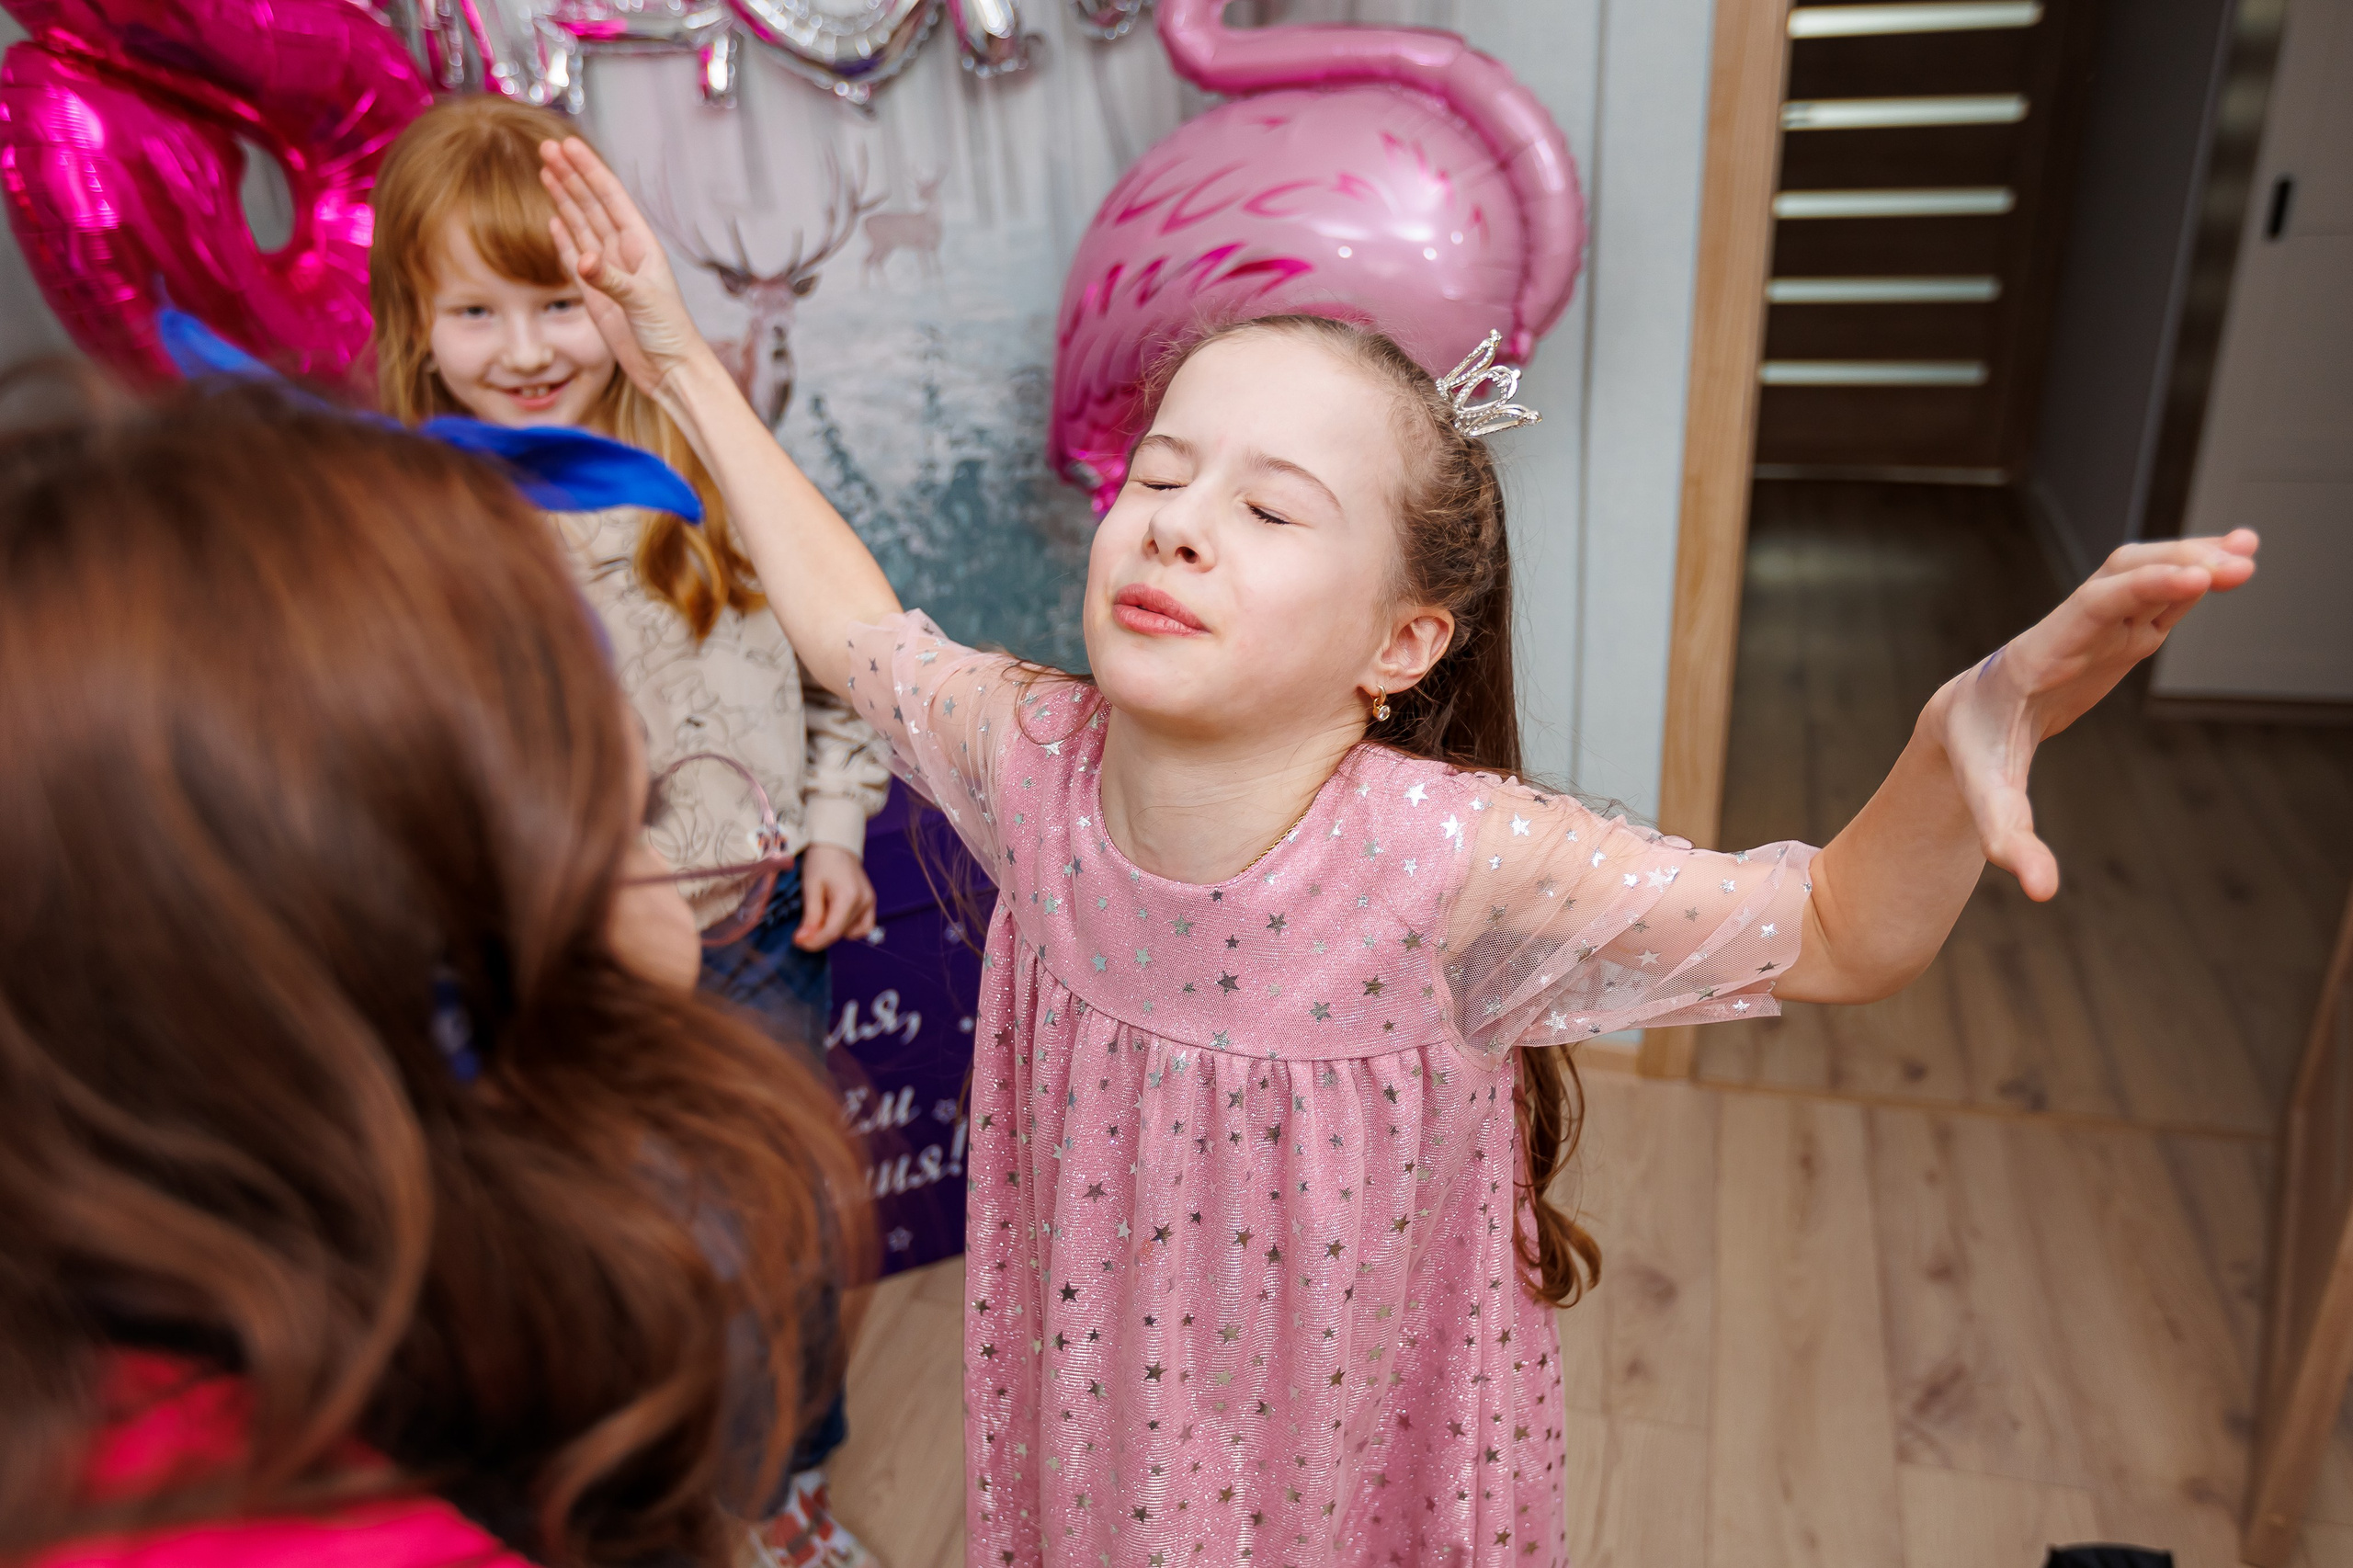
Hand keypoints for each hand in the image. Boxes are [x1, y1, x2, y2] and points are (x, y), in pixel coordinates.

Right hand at [539, 137, 710, 400]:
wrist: (669, 371)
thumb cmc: (669, 335)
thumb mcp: (643, 303)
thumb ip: (611, 279)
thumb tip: (583, 259)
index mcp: (640, 245)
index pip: (610, 197)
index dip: (588, 169)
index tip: (566, 145)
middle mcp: (624, 253)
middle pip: (592, 204)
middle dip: (570, 175)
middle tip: (546, 147)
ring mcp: (609, 272)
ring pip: (582, 225)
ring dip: (565, 198)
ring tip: (546, 171)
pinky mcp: (597, 295)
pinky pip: (576, 257)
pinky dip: (565, 237)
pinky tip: (555, 218)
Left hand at [795, 843, 877, 950]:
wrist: (837, 843)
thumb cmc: (821, 861)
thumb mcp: (811, 887)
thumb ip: (811, 915)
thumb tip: (803, 941)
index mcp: (848, 897)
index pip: (833, 931)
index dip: (814, 941)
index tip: (798, 941)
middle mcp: (863, 902)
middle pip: (840, 932)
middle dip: (820, 935)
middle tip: (804, 926)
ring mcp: (870, 903)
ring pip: (850, 932)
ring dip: (833, 930)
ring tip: (821, 914)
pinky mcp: (871, 902)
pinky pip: (863, 927)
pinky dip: (849, 928)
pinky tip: (837, 918)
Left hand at [1931, 529, 2257, 901]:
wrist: (1963, 721)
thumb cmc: (1974, 756)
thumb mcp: (1987, 803)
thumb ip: (2010, 842)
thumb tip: (2040, 891)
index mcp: (2036, 659)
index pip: (2091, 610)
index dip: (2140, 589)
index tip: (2192, 576)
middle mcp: (2067, 631)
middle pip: (2123, 578)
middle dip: (2177, 565)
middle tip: (2238, 565)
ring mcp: (2094, 629)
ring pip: (2143, 575)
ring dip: (2192, 558)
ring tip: (2247, 552)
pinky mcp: (2117, 635)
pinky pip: (2157, 594)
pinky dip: (2194, 573)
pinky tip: (2235, 557)